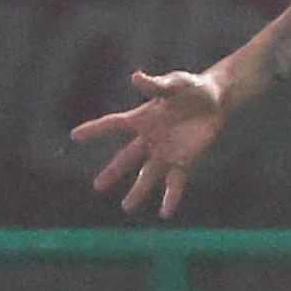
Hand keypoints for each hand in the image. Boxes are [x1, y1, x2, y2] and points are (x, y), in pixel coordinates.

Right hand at [71, 69, 232, 217]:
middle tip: (97, 186)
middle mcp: (150, 138)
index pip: (114, 124)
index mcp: (143, 118)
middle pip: (127, 157)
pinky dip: (171, 196)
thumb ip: (156, 85)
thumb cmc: (191, 87)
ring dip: (138, 191)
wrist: (215, 99)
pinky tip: (165, 212)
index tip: (75, 136)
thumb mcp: (175, 83)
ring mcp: (166, 151)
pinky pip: (175, 181)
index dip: (94, 129)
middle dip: (112, 171)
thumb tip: (136, 77)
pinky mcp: (184, 159)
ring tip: (127, 207)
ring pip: (148, 174)